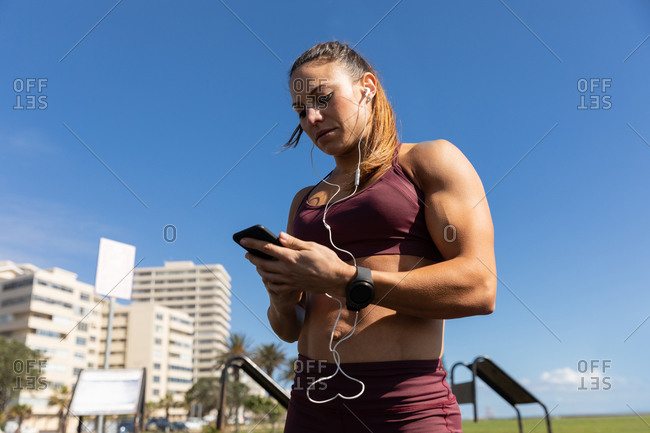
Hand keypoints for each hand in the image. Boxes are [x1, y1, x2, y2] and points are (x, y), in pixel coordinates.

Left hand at [241, 232, 355, 299]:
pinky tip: (268, 277)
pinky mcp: (293, 287)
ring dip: (259, 269)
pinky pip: (275, 286)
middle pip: (262, 264)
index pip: (266, 248)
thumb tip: (279, 236)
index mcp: (290, 257)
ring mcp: (289, 280)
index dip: (253, 243)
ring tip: (257, 264)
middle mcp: (286, 270)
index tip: (243, 240)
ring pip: (267, 276)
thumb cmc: (327, 260)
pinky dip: (268, 281)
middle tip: (247, 253)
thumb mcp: (311, 246)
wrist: (337, 279)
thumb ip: (293, 242)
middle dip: (253, 258)